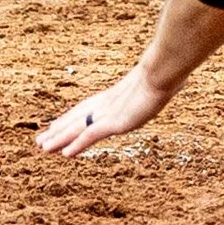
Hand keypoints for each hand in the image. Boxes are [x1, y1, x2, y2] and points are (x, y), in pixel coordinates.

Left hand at [36, 63, 178, 157]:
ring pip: (78, 128)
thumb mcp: (165, 79)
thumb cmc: (168, 70)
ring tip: (43, 148)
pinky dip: (77, 145)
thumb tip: (182, 80)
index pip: (89, 107)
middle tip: (41, 139)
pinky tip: (66, 155)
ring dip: (60, 139)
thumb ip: (168, 83)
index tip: (59, 123)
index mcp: (117, 94)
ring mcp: (111, 112)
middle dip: (59, 129)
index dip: (73, 116)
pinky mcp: (115, 122)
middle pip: (78, 118)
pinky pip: (91, 136)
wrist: (165, 70)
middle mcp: (109, 103)